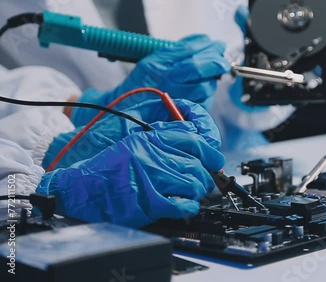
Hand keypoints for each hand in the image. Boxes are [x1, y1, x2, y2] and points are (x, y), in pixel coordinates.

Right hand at [37, 105, 224, 227]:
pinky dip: (190, 206)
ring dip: (197, 192)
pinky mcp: (149, 203)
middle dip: (204, 176)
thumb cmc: (109, 168)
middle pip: (198, 164)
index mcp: (150, 139)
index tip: (213, 160)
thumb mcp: (135, 142)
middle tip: (200, 182)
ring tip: (189, 194)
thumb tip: (195, 139)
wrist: (82, 189)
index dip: (210, 152)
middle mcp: (153, 156)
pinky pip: (184, 204)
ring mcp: (152, 179)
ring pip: (194, 184)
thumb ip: (164, 139)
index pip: (193, 139)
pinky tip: (185, 205)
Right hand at [72, 34, 231, 126]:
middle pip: (201, 69)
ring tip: (211, 74)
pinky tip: (204, 88)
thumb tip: (204, 41)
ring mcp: (177, 100)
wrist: (129, 110)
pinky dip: (208, 93)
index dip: (208, 47)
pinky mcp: (185, 113)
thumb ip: (179, 49)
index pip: (189, 52)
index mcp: (158, 66)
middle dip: (216, 62)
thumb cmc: (143, 83)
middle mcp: (168, 83)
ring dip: (213, 78)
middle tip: (222, 60)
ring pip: (206, 86)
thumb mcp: (155, 59)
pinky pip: (205, 101)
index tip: (217, 45)